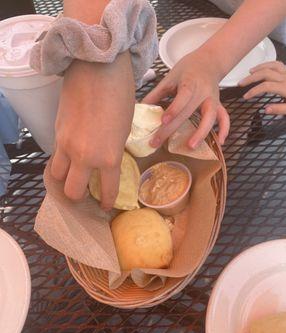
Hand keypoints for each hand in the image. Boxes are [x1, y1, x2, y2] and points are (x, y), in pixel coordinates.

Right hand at [51, 52, 134, 208]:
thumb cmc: (120, 96)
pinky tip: (69, 159)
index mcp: (108, 157)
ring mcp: (66, 145)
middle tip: (86, 195)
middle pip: (72, 192)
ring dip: (64, 181)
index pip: (107, 191)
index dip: (107, 202)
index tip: (106, 206)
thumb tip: (105, 161)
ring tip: (73, 178)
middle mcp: (84, 157)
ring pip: (56, 176)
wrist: (97, 68)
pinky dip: (61, 163)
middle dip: (79, 199)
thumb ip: (113, 151)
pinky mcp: (56, 132)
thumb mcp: (124, 130)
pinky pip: (55, 156)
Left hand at [142, 50, 229, 147]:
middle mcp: (203, 92)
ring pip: (211, 117)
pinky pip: (224, 118)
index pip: (183, 97)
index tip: (162, 121)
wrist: (210, 60)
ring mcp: (213, 100)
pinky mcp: (219, 105)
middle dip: (172, 129)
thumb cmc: (187, 69)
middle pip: (188, 113)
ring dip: (202, 132)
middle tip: (157, 142)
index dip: (174, 109)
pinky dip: (224, 129)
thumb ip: (157, 93)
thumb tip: (140, 107)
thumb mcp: (170, 77)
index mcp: (190, 83)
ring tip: (190, 146)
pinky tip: (220, 142)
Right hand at [240, 61, 285, 113]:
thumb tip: (265, 110)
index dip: (254, 90)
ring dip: (258, 68)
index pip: (266, 86)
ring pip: (271, 66)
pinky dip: (267, 64)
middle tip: (241, 84)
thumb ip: (280, 109)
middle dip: (251, 78)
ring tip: (248, 74)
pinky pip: (277, 64)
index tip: (246, 97)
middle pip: (265, 73)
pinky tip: (261, 68)